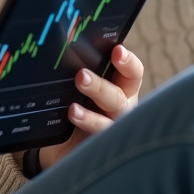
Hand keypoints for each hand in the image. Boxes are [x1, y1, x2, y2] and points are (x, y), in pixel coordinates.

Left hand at [33, 44, 143, 172]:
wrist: (62, 145)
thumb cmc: (76, 107)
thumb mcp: (76, 88)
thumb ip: (79, 72)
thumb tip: (63, 47)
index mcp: (119, 87)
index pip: (131, 73)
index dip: (127, 62)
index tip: (117, 51)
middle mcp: (121, 108)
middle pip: (119, 96)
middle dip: (101, 86)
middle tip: (81, 77)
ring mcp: (113, 129)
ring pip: (111, 120)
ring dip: (92, 114)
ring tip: (73, 109)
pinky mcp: (101, 146)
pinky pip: (98, 138)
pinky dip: (87, 126)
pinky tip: (74, 117)